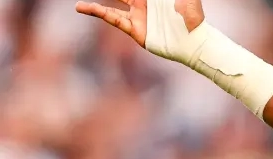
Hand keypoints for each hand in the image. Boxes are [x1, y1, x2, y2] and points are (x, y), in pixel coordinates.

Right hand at [75, 0, 203, 54]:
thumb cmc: (192, 15)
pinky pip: (113, 19)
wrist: (194, 39)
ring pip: (109, 7)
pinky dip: (98, 12)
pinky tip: (84, 7)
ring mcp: (137, 17)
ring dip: (93, 6)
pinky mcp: (135, 30)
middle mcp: (142, 5)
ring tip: (78, 5)